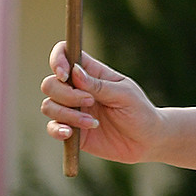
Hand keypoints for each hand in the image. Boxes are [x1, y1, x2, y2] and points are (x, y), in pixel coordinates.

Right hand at [39, 44, 164, 163]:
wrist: (146, 141)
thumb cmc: (139, 111)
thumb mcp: (124, 95)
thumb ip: (98, 85)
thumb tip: (74, 71)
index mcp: (92, 73)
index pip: (66, 54)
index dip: (58, 60)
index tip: (65, 74)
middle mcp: (78, 89)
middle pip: (50, 83)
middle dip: (66, 94)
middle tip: (90, 101)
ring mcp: (72, 109)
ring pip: (48, 106)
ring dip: (67, 114)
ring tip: (93, 123)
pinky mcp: (70, 129)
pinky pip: (51, 127)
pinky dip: (57, 129)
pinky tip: (70, 133)